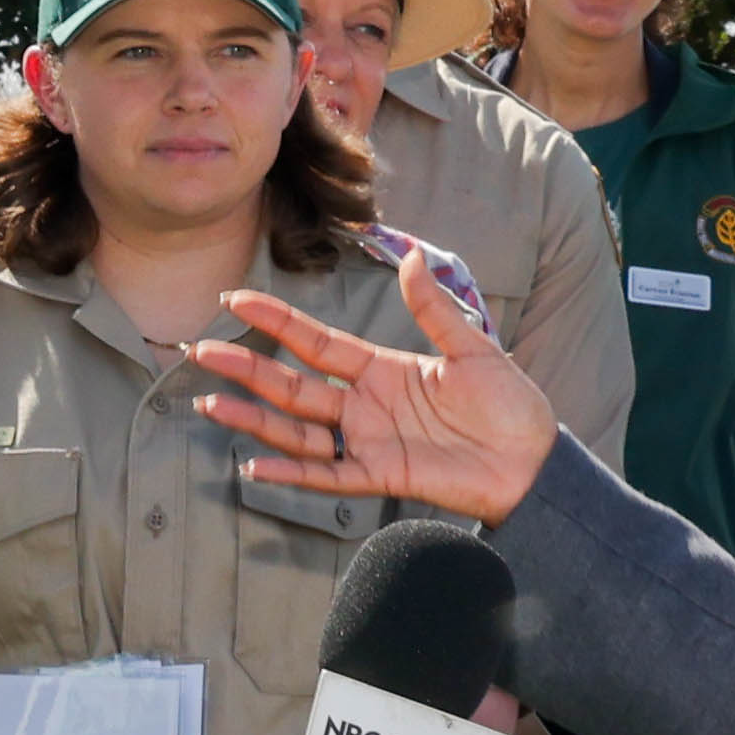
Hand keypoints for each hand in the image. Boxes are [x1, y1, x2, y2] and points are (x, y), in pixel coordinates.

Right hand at [195, 246, 562, 522]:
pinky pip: (328, 475)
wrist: (535, 462)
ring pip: (299, 430)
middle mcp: (366, 404)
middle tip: (200, 351)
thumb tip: (412, 256)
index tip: (236, 302)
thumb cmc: (510, 406)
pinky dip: (293, 473)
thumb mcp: (472, 350)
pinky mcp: (383, 477)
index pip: (316, 342)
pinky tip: (255, 466)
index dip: (277, 323)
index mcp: (383, 368)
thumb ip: (434, 309)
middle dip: (246, 370)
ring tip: (210, 404)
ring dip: (255, 419)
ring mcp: (370, 441)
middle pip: (293, 385)